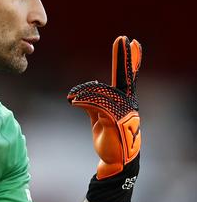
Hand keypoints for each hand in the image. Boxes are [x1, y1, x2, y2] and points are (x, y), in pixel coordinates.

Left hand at [67, 36, 141, 201]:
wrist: (112, 161)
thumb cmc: (106, 139)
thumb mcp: (98, 118)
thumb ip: (93, 104)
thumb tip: (82, 97)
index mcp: (123, 101)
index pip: (126, 77)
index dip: (129, 60)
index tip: (131, 43)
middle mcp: (126, 103)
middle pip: (124, 77)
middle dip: (124, 58)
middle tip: (123, 40)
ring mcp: (123, 111)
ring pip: (102, 91)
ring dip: (84, 92)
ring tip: (71, 98)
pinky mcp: (114, 120)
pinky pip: (97, 104)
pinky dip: (83, 100)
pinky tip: (72, 101)